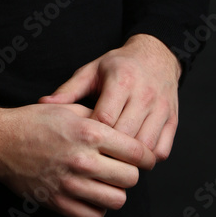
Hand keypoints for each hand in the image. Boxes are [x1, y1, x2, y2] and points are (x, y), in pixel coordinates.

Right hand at [0, 101, 155, 216]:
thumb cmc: (33, 121)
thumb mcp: (68, 109)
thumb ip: (99, 119)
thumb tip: (125, 132)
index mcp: (88, 133)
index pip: (137, 152)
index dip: (145, 156)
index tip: (143, 157)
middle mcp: (82, 160)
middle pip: (131, 178)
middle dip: (131, 173)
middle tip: (122, 167)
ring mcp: (70, 184)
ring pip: (116, 200)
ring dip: (115, 191)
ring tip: (106, 182)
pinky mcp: (58, 202)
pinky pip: (94, 216)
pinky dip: (97, 208)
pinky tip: (91, 195)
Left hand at [37, 33, 181, 160]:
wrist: (156, 56)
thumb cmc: (118, 65)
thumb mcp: (91, 71)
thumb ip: (69, 90)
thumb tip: (43, 103)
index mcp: (121, 81)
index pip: (105, 118)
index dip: (92, 135)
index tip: (81, 142)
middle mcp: (144, 95)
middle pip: (126, 136)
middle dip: (109, 151)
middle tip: (94, 158)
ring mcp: (161, 109)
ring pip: (146, 147)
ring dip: (129, 159)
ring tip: (113, 160)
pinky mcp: (172, 120)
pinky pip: (162, 150)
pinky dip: (148, 159)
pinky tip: (133, 156)